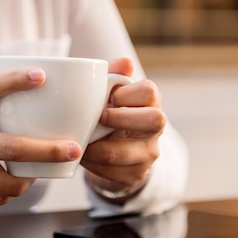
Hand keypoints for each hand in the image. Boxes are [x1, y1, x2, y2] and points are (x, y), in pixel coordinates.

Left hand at [81, 58, 165, 201]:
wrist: (116, 156)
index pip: (150, 91)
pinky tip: (82, 155)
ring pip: (126, 153)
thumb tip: (125, 62)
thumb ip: (115, 77)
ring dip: (98, 146)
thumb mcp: (112, 96)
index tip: (110, 97)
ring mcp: (148, 153)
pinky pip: (112, 172)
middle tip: (100, 118)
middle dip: (122, 118)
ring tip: (81, 141)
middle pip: (155, 120)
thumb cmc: (112, 116)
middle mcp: (156, 129)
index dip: (127, 93)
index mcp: (151, 103)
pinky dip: (92, 163)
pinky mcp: (135, 175)